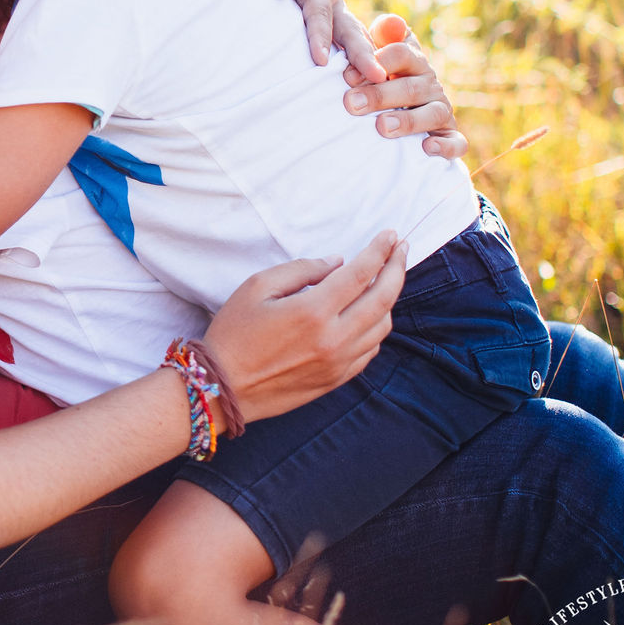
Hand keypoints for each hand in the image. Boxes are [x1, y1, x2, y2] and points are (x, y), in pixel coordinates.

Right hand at [200, 230, 405, 422]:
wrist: (223, 389)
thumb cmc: (233, 334)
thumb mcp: (256, 287)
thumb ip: (301, 270)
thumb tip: (337, 263)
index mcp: (313, 311)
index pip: (361, 273)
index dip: (380, 250)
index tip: (390, 235)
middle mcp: (334, 339)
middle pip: (383, 299)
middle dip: (397, 268)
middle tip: (401, 250)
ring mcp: (339, 363)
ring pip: (382, 326)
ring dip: (388, 299)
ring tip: (383, 280)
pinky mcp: (336, 380)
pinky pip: (370, 350)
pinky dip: (376, 327)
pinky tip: (368, 315)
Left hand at [239, 0, 385, 79]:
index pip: (318, 12)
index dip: (319, 35)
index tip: (319, 59)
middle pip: (348, 29)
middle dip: (362, 54)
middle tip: (377, 77)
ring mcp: (333, 10)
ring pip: (353, 36)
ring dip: (366, 59)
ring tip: (381, 83)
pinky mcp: (330, 19)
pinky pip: (346, 41)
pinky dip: (357, 59)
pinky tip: (366, 81)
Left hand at [339, 13, 467, 159]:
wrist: (405, 111)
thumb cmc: (383, 80)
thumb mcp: (378, 57)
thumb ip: (379, 39)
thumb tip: (385, 23)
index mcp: (413, 62)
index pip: (401, 54)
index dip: (377, 62)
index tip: (347, 76)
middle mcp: (431, 84)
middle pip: (410, 87)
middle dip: (380, 95)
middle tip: (351, 104)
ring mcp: (442, 111)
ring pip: (433, 114)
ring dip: (408, 121)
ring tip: (382, 127)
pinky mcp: (450, 136)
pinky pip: (456, 143)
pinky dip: (445, 147)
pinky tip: (426, 149)